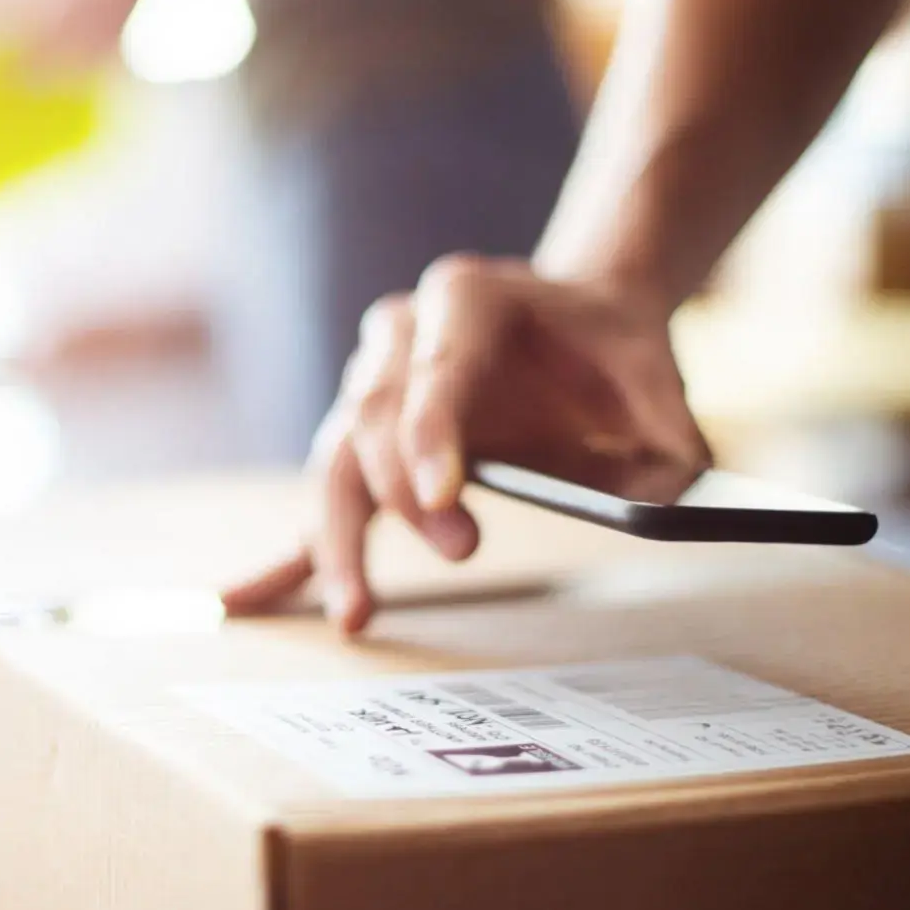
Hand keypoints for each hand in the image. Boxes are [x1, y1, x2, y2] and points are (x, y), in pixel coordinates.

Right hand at [221, 255, 709, 633]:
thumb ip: (669, 435)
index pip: (433, 369)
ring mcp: (370, 385)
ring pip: (336, 461)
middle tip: (461, 554)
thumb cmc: (613, 348)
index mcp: (465, 299)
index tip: (444, 496)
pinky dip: (282, 554)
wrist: (576, 316)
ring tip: (356, 610)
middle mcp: (400, 334)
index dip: (430, 434)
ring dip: (339, 539)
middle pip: (372, 418)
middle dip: (404, 495)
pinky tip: (238, 603)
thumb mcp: (659, 378)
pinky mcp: (363, 439)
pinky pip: (323, 497)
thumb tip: (671, 501)